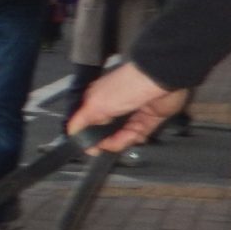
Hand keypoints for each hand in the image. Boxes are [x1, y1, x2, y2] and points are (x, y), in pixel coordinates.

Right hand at [68, 61, 187, 152]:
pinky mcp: (147, 120)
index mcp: (97, 101)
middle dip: (107, 141)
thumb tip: (71, 132)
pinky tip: (136, 134)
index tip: (90, 147)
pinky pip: (138, 135)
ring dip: (123, 139)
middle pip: (105, 133)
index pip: (87, 124)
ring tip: (128, 134)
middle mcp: (113, 107)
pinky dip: (137, 138)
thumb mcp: (96, 104)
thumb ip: (82, 120)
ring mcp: (130, 114)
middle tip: (110, 142)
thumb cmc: (126, 86)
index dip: (87, 137)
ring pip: (121, 136)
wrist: (159, 82)